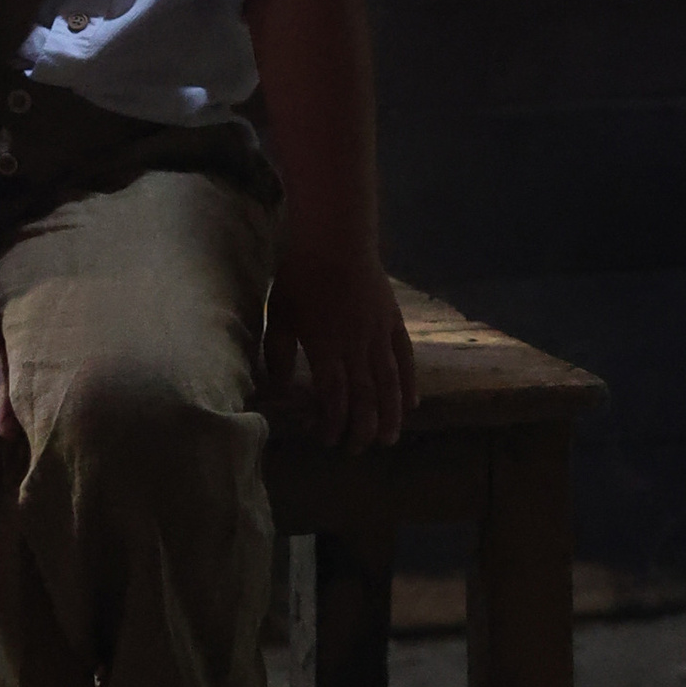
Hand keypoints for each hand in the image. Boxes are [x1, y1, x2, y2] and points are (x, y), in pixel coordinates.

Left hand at [264, 254, 414, 448]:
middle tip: (357, 450)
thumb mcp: (278, 313)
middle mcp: (357, 347)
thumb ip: (276, 352)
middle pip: (365, 397)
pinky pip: (406, 358)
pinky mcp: (394, 321)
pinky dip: (410, 383)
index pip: (333, 396)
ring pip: (389, 383)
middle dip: (362, 428)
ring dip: (390, 415)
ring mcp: (379, 334)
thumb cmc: (301, 274)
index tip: (327, 440)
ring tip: (390, 439)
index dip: (333, 423)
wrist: (336, 236)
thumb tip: (273, 388)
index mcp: (326, 347)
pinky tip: (412, 403)